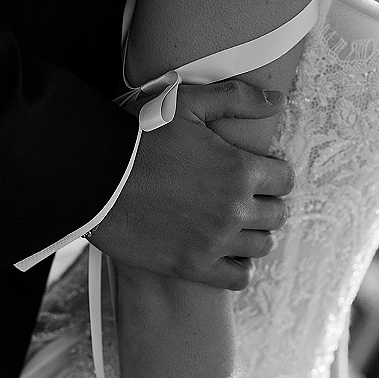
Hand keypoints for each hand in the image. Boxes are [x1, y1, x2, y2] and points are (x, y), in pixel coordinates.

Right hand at [90, 80, 293, 289]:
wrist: (94, 178)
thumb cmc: (137, 136)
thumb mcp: (187, 103)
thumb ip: (237, 98)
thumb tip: (277, 100)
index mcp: (239, 171)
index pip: (284, 179)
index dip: (272, 172)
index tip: (255, 170)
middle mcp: (234, 210)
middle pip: (276, 213)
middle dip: (264, 201)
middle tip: (241, 194)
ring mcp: (214, 242)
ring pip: (262, 245)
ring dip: (253, 232)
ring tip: (233, 220)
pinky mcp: (192, 267)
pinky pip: (238, 278)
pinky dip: (238, 266)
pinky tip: (225, 250)